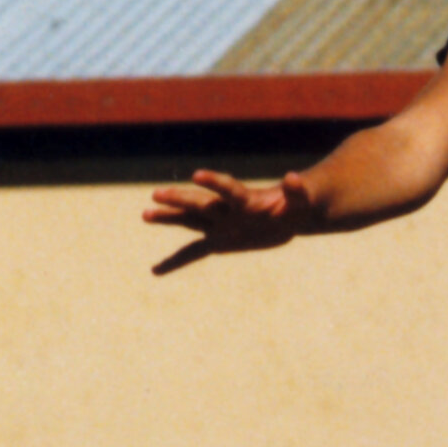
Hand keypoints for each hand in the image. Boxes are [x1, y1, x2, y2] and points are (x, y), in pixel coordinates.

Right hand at [143, 169, 318, 273]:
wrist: (289, 215)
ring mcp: (219, 225)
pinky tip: (156, 271)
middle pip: (200, 204)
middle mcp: (226, 210)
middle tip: (156, 194)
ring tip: (145, 214)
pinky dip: (175, 262)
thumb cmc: (296, 205)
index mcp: (245, 200)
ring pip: (189, 221)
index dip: (215, 182)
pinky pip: (193, 253)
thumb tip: (293, 178)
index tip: (197, 175)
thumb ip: (297, 191)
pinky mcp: (218, 242)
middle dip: (180, 200)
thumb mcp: (302, 201)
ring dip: (168, 218)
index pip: (227, 190)